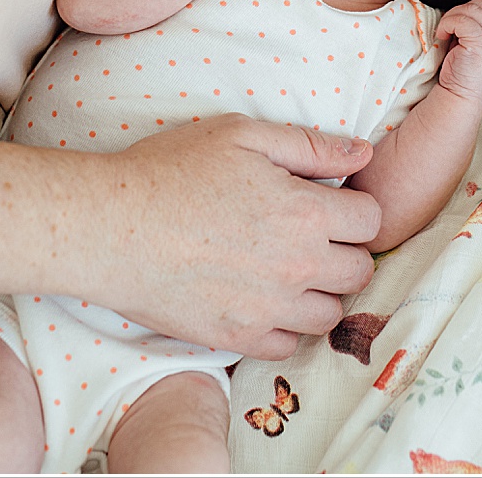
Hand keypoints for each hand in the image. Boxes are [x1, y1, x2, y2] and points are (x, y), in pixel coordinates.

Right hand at [92, 116, 380, 359]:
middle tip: (313, 237)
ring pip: (329, 316)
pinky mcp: (235, 338)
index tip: (331, 205)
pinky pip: (285, 346)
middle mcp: (296, 266)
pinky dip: (282, 327)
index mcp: (304, 212)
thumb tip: (364, 154)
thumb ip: (309, 146)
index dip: (355, 209)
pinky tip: (261, 299)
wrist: (110, 226)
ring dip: (319, 293)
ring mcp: (268, 309)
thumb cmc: (170, 170)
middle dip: (346, 252)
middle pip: (360, 272)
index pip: (371, 221)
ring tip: (288, 271)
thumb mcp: (241, 136)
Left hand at [432, 0, 481, 101]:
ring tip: (446, 32)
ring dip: (452, 17)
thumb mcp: (476, 41)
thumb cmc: (463, 67)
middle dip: (462, 10)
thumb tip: (465, 5)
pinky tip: (443, 36)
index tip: (461, 22)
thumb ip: (479, 23)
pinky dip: (447, 24)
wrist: (461, 93)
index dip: (475, 7)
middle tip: (450, 25)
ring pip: (470, 9)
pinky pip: (460, 20)